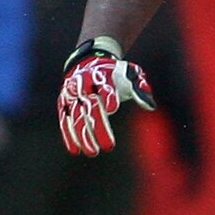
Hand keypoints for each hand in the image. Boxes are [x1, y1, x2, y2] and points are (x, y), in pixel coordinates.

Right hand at [58, 39, 155, 156]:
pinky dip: (69, 135)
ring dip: (83, 135)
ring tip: (93, 152)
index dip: (108, 96)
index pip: (105, 85)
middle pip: (90, 106)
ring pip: (76, 116)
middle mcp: (84, 84)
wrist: (89, 63)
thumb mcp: (131, 74)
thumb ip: (140, 88)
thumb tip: (150, 106)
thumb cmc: (116, 73)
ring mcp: (72, 94)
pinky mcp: (63, 102)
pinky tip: (75, 150)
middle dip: (99, 127)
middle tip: (109, 146)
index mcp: (102, 74)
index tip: (113, 108)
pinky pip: (65, 120)